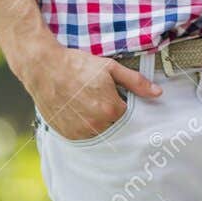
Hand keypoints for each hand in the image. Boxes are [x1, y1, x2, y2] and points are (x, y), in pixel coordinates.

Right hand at [19, 35, 161, 141]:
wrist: (44, 67)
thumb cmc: (77, 65)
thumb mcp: (110, 68)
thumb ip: (136, 82)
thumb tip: (157, 93)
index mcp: (111, 110)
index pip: (128, 114)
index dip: (122, 102)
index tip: (114, 94)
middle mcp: (97, 126)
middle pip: (114, 125)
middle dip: (110, 113)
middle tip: (98, 97)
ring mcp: (80, 132)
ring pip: (99, 132)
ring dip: (97, 121)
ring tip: (86, 102)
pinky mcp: (67, 135)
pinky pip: (83, 136)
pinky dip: (83, 126)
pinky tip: (77, 109)